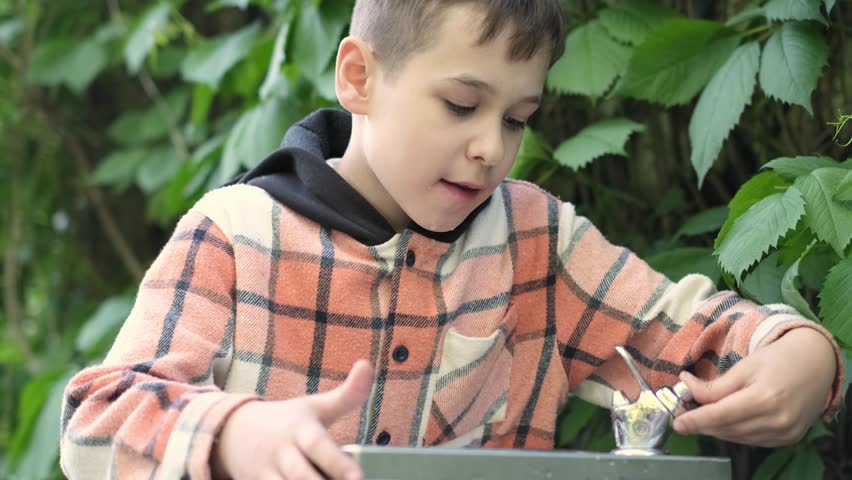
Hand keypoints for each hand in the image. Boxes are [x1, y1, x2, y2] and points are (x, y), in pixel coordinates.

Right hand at [212, 360, 372, 479]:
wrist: (232, 432)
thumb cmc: (286, 421)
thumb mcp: (314, 407)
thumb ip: (346, 395)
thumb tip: (367, 364)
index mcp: (300, 430)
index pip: (319, 446)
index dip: (338, 463)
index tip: (359, 478)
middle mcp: (283, 454)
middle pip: (302, 476)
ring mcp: (267, 474)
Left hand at [672, 327, 835, 446]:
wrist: (817, 365)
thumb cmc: (779, 359)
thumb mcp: (744, 366)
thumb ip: (716, 385)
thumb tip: (686, 388)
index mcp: (764, 398)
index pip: (720, 415)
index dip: (695, 420)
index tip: (677, 422)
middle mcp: (776, 420)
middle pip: (727, 429)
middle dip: (702, 423)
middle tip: (683, 414)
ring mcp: (784, 432)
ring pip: (737, 437)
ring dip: (716, 428)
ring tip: (701, 415)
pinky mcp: (788, 438)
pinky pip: (752, 440)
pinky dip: (734, 432)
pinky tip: (725, 420)